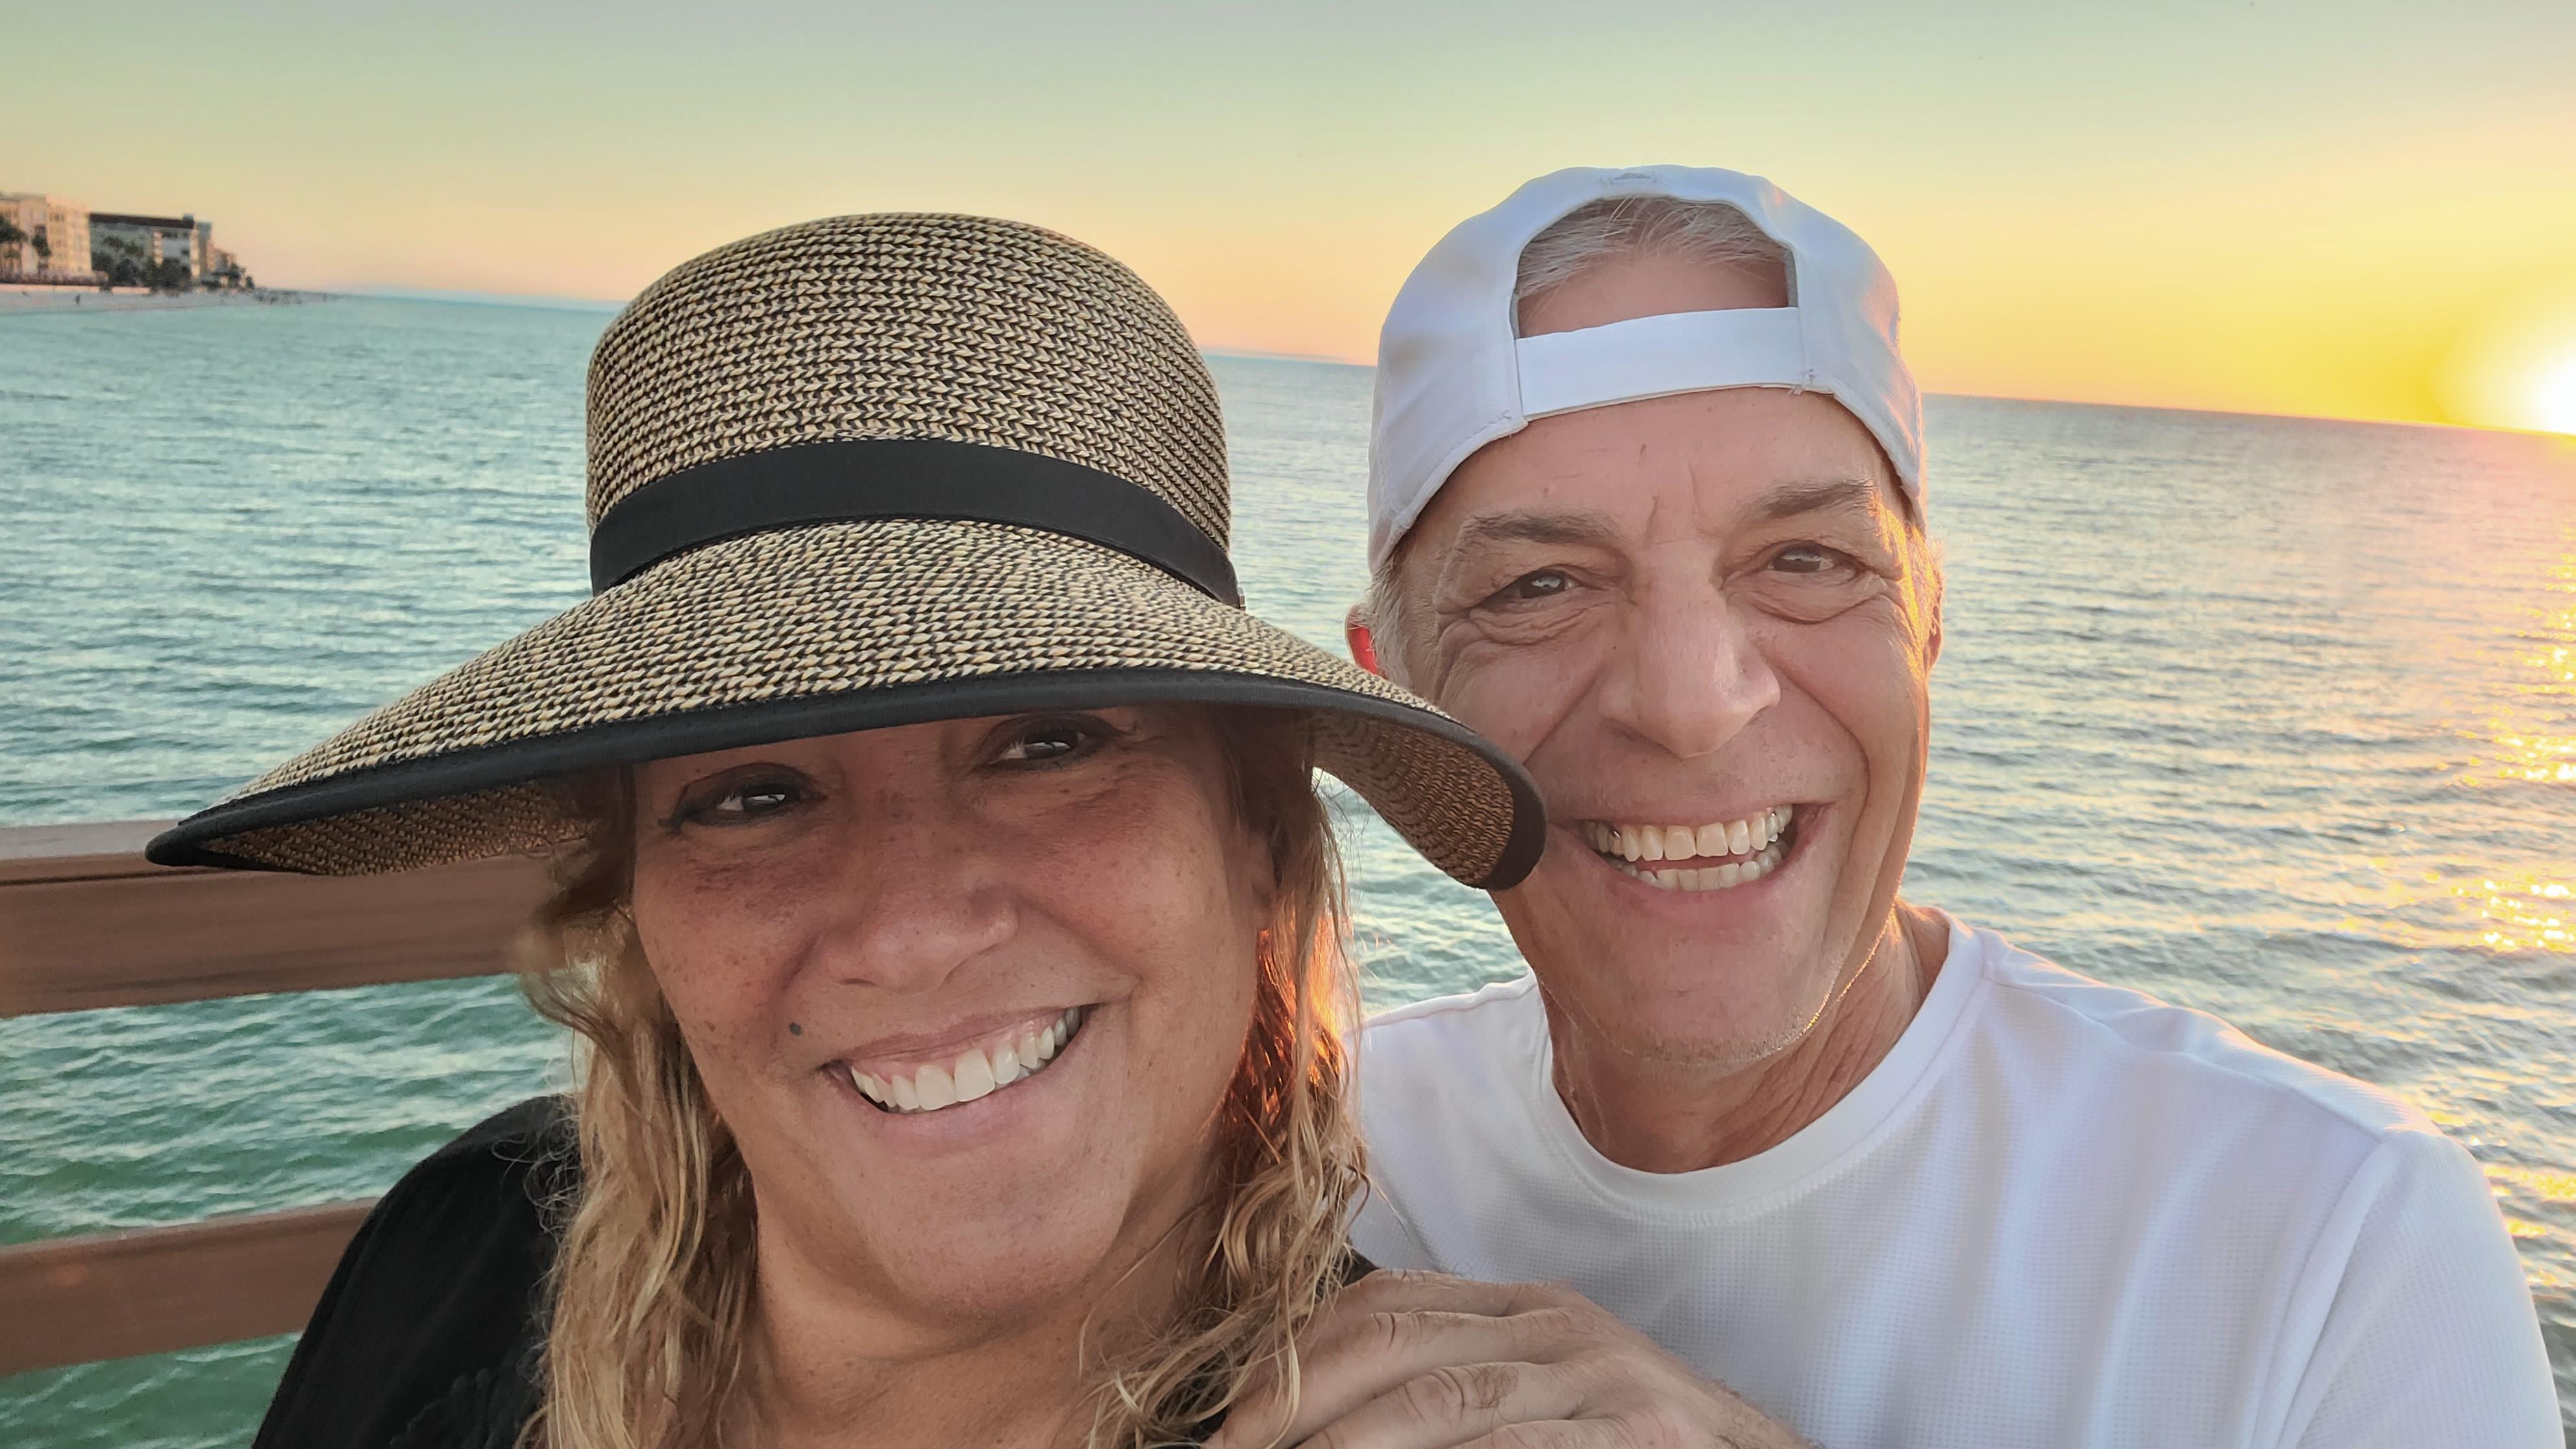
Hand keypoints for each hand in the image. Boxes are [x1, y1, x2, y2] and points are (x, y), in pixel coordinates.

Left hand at [1208, 1270, 1810, 1448]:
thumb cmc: (1632, 1444)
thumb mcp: (1542, 1398)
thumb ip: (1452, 1390)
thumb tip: (1320, 1422)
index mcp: (1523, 1309)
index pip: (1385, 1302)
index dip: (1299, 1355)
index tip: (1234, 1418)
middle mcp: (1555, 1327)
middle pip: (1395, 1342)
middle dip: (1297, 1398)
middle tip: (1232, 1447)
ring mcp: (1599, 1379)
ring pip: (1444, 1399)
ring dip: (1351, 1440)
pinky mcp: (1635, 1435)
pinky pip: (1519, 1447)